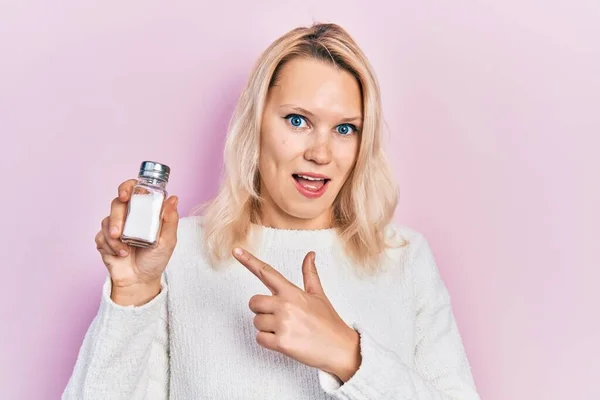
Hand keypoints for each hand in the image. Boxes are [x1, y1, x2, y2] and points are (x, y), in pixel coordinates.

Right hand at [94, 179, 178, 304]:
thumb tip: (173, 198)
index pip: (134, 190)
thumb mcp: (168, 240)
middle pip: (117, 204)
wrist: (140, 280)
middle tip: (119, 231)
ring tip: (125, 249)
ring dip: (114, 236)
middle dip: (117, 217)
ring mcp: (115, 227)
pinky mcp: (104, 239)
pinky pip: (101, 236)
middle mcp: (129, 216)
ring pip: (106, 220)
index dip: (127, 187)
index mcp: (144, 212)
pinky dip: (110, 246)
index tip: (125, 194)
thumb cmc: (156, 259)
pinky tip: (121, 254)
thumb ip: (170, 220)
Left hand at [232, 247, 361, 381]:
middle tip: (280, 318)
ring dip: (267, 328)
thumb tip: (310, 255)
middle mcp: (285, 305)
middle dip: (262, 311)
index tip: (236, 251)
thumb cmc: (328, 322)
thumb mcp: (319, 295)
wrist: (340, 348)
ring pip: (256, 322)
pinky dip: (269, 342)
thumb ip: (309, 274)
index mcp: (292, 292)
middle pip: (254, 302)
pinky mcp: (281, 343)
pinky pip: (260, 339)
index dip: (249, 260)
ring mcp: (282, 324)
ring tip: (287, 331)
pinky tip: (285, 341)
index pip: (267, 272)